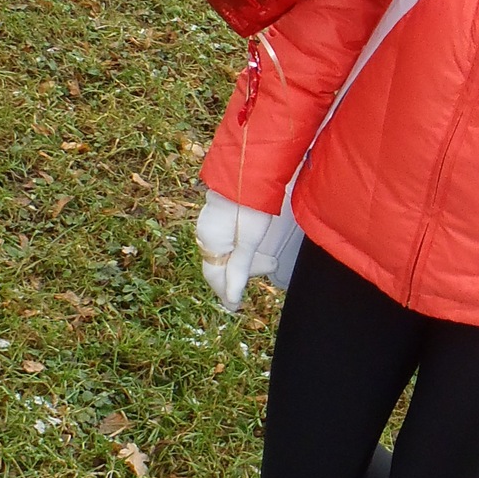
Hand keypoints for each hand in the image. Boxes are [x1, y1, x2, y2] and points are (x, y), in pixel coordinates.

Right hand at [195, 191, 280, 312]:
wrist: (249, 170)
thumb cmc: (250, 206)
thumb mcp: (250, 242)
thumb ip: (240, 270)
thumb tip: (232, 298)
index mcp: (210, 242)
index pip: (215, 276)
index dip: (225, 293)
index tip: (235, 307)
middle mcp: (206, 234)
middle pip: (221, 264)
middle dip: (242, 274)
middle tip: (268, 272)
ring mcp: (211, 223)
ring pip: (226, 251)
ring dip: (247, 260)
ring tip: (271, 261)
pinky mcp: (219, 213)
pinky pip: (227, 240)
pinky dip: (242, 249)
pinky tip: (255, 247)